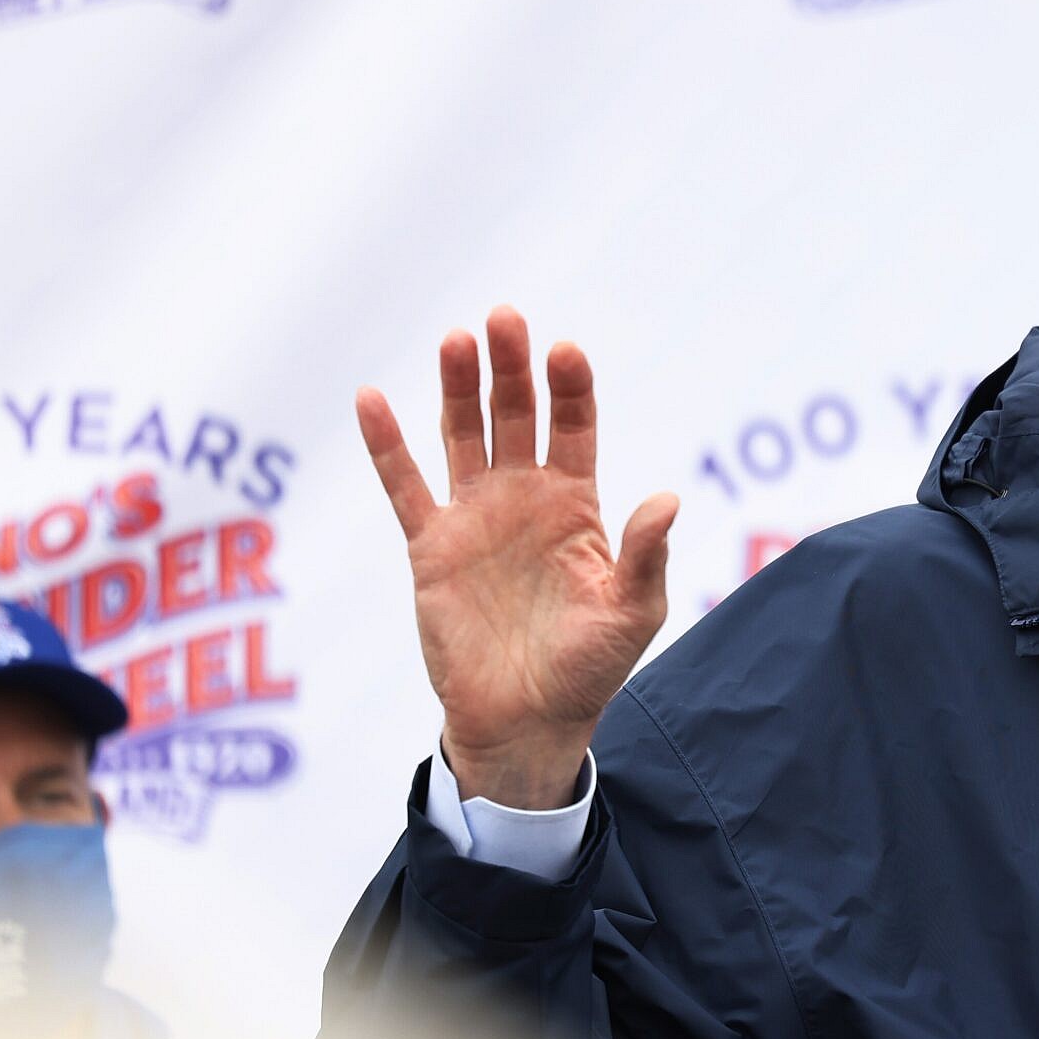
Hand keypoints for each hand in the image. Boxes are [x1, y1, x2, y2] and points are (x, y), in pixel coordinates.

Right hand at [356, 307, 678, 808]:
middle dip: (511, 367)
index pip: (573, 426)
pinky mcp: (430, 545)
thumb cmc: (588, 668)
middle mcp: (524, 497)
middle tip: (504, 316)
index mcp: (576, 503)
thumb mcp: (632, 612)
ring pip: (462, 435)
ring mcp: (475, 516)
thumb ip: (645, 554)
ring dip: (458, 387)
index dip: (568, 388)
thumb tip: (667, 498)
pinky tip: (371, 398)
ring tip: (456, 339)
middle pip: (515, 414)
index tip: (565, 349)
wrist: (526, 722)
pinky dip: (386, 444)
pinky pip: (405, 486)